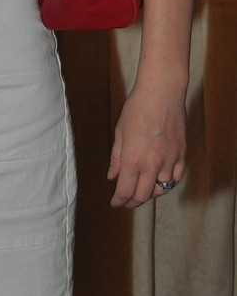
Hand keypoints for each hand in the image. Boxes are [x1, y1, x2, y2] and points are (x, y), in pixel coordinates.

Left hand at [106, 82, 186, 207]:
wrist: (162, 93)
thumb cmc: (136, 108)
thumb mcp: (120, 132)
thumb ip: (116, 157)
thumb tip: (112, 177)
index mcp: (133, 159)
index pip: (125, 191)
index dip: (119, 201)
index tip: (115, 203)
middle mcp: (152, 164)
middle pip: (143, 195)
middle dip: (132, 202)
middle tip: (126, 201)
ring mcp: (170, 161)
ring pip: (161, 190)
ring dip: (150, 194)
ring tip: (142, 190)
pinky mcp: (182, 155)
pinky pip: (176, 178)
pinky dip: (167, 183)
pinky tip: (160, 180)